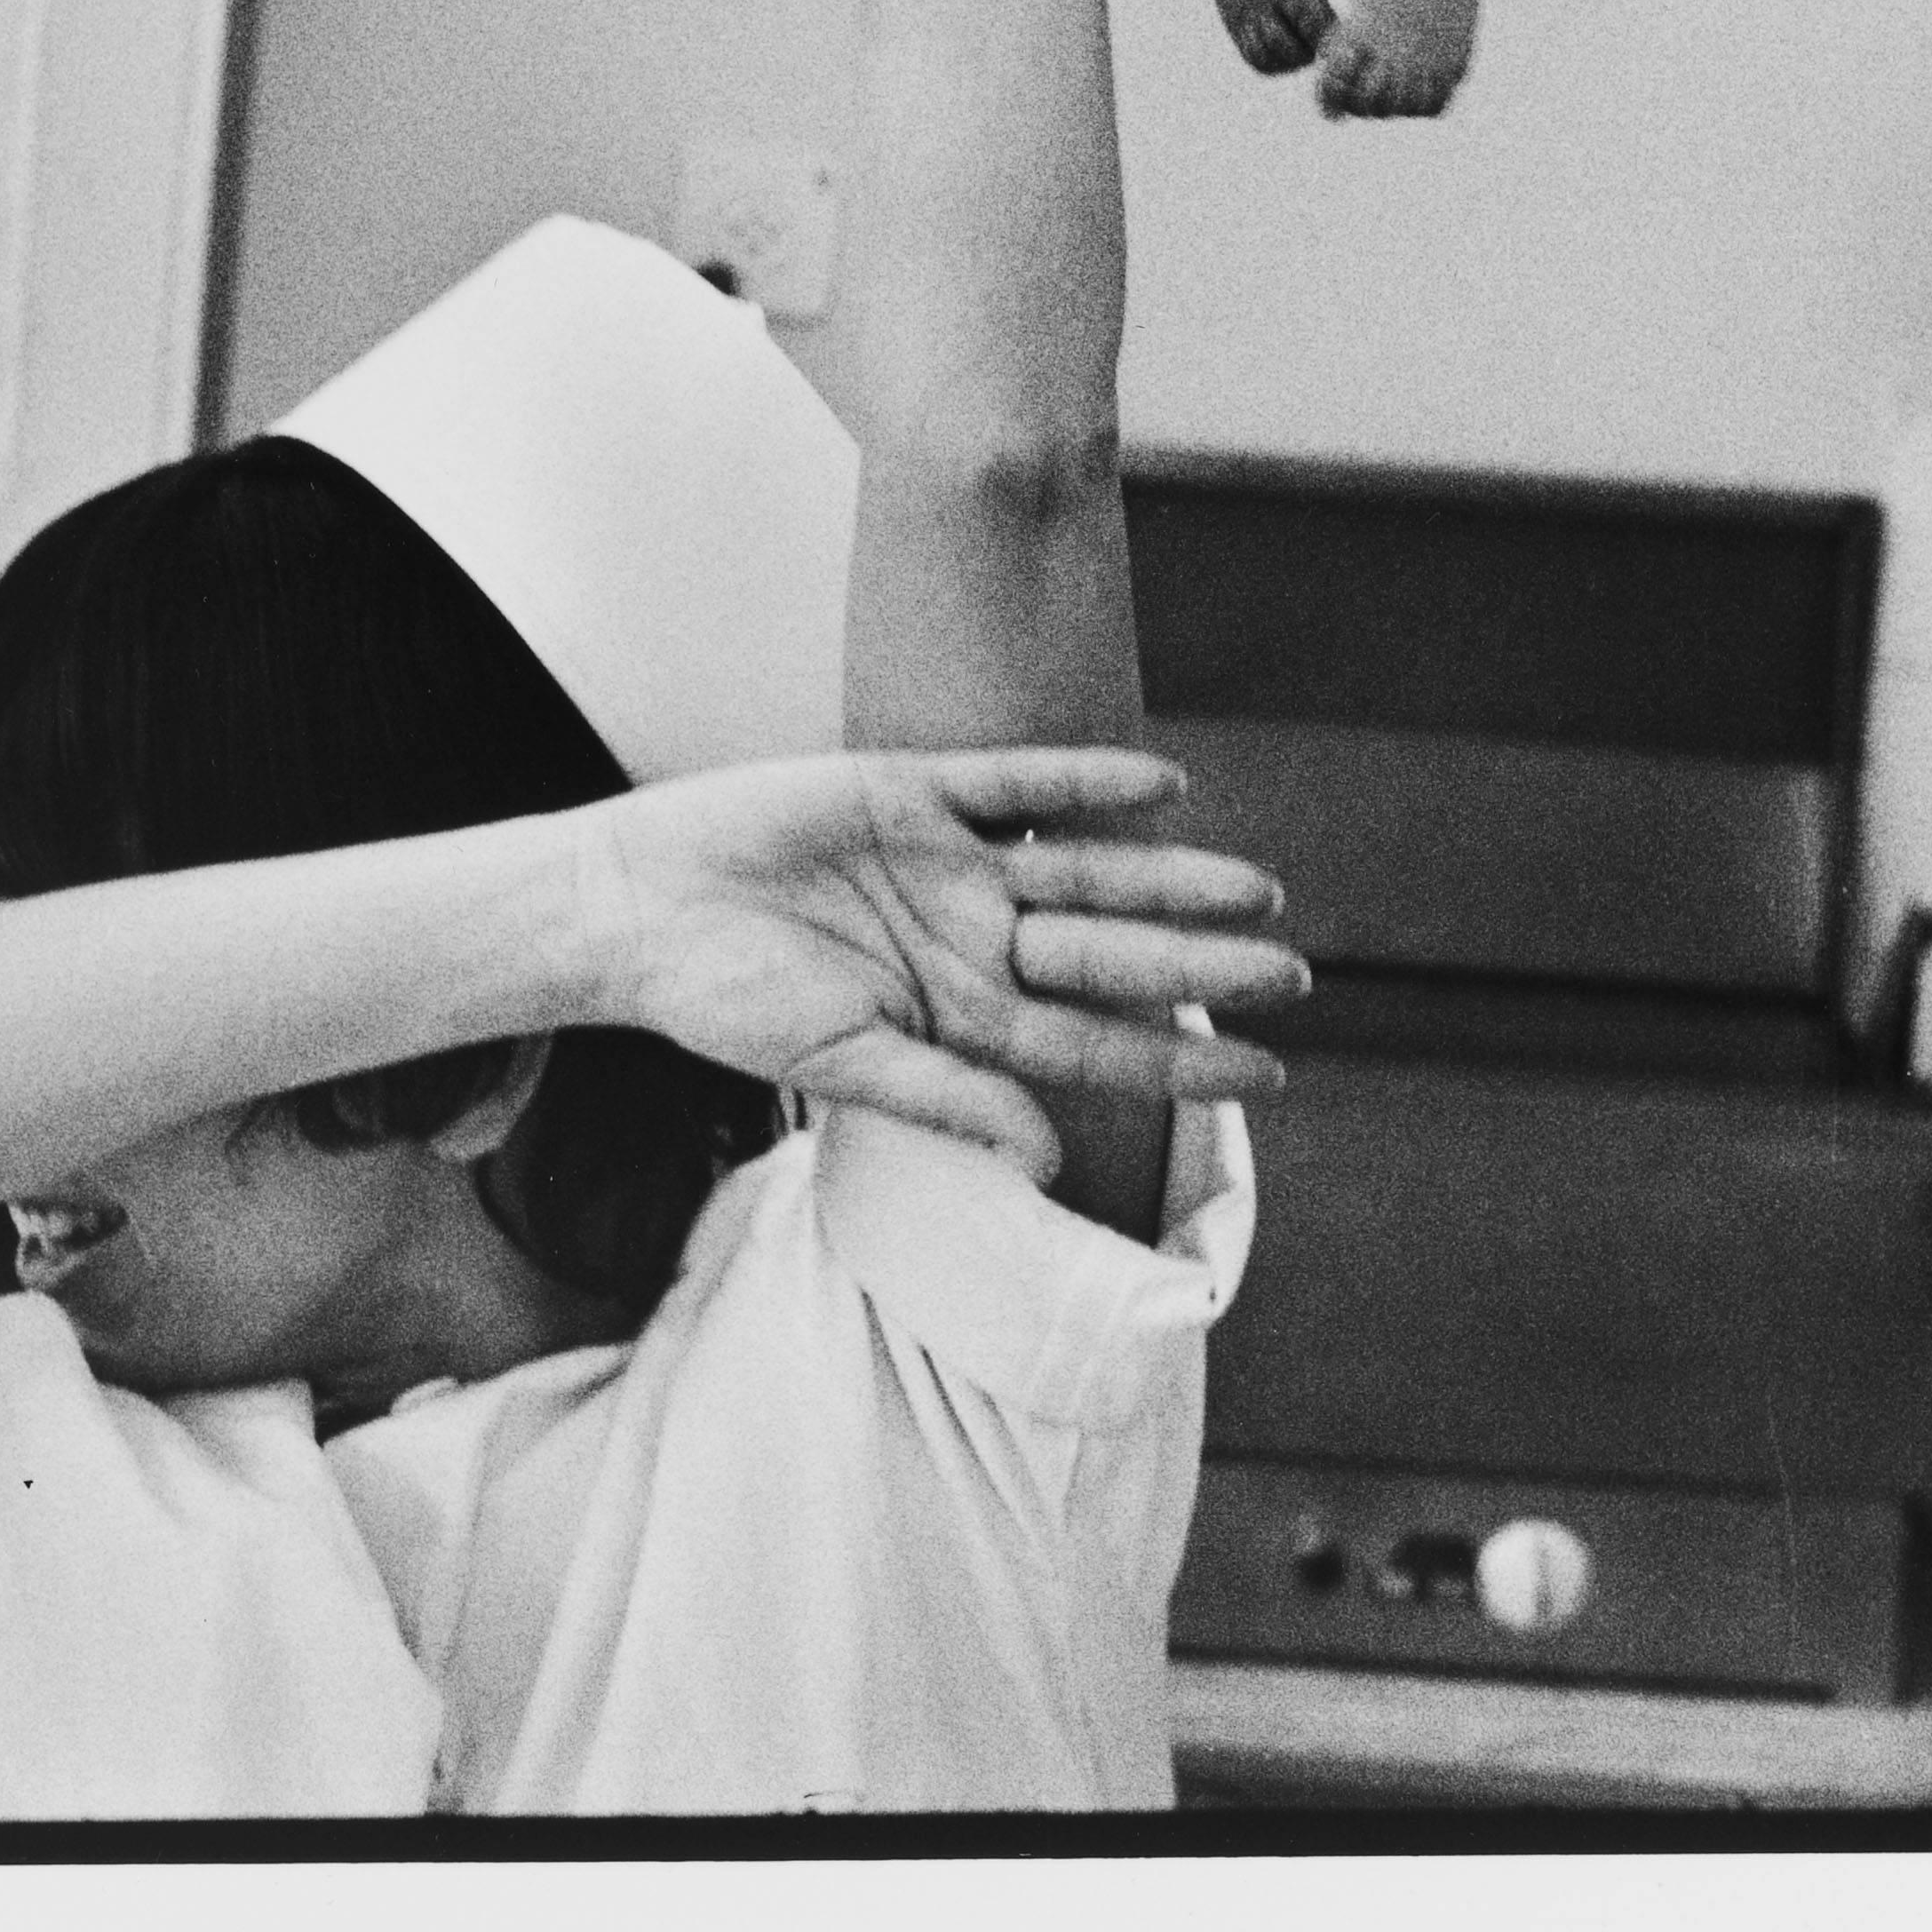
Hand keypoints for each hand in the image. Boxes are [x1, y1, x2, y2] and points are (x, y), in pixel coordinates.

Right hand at [572, 748, 1301, 1182]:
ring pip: (1084, 869)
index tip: (1268, 1077)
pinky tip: (1163, 785)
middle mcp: (966, 940)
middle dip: (1200, 964)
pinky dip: (1085, 780)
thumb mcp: (836, 1063)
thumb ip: (945, 1099)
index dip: (1178, 1059)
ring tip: (1258, 887)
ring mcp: (944, 864)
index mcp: (954, 1017)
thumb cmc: (720, 1000)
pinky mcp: (908, 789)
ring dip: (1169, 875)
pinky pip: (1018, 782)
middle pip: (1109, 954)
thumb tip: (1049, 1151)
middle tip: (1297, 972)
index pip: (1092, 1044)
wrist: (633, 906)